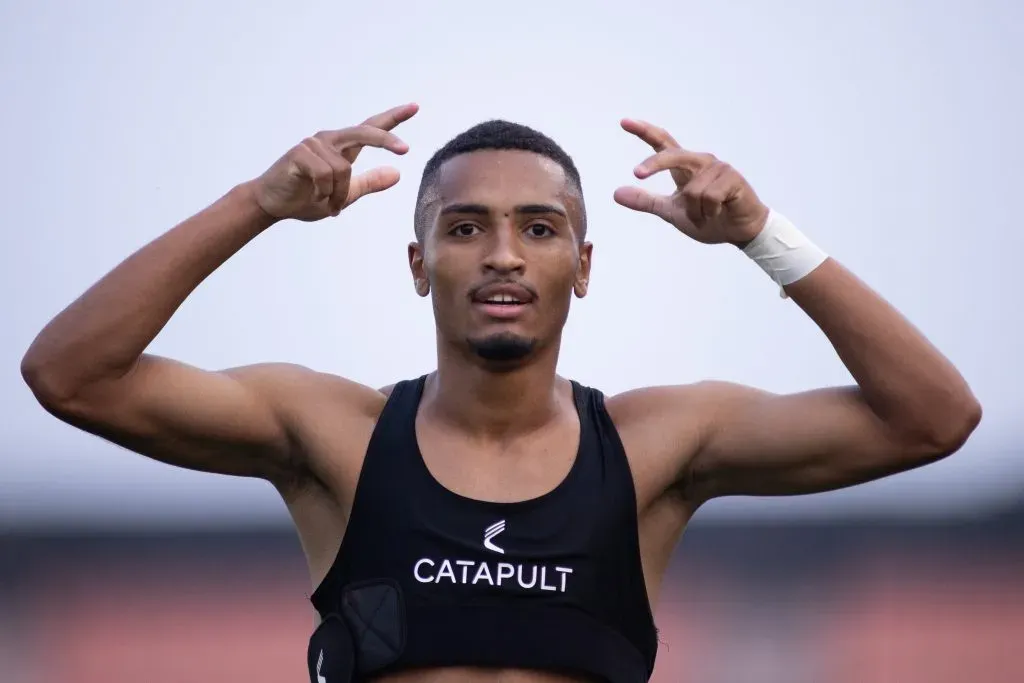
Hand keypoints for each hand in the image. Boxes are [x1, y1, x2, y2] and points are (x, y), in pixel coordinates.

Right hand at [248, 103, 418, 222]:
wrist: (272, 204)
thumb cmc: (305, 197)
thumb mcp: (344, 194)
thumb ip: (369, 183)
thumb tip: (397, 174)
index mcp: (342, 148)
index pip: (371, 128)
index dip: (393, 117)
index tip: (415, 107)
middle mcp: (330, 140)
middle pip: (365, 132)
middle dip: (385, 139)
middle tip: (405, 149)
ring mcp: (313, 144)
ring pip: (343, 170)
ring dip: (337, 194)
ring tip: (326, 203)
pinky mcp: (300, 153)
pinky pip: (325, 175)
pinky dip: (324, 193)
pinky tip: (314, 196)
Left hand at [614, 119, 769, 245]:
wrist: (739, 231)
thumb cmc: (709, 218)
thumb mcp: (672, 212)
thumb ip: (646, 201)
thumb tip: (616, 194)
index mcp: (684, 167)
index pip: (663, 143)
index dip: (644, 131)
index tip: (624, 121)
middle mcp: (700, 161)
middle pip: (671, 155)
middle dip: (653, 164)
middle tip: (637, 173)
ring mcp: (717, 167)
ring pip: (691, 191)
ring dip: (695, 212)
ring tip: (707, 214)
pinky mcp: (732, 178)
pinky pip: (709, 197)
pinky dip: (709, 212)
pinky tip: (720, 211)